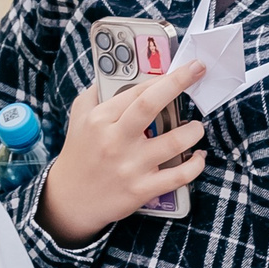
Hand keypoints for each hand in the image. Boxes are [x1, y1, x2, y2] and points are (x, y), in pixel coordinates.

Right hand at [37, 62, 207, 245]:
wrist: (70, 200)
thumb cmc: (79, 154)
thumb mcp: (79, 117)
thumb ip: (97, 93)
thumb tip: (120, 73)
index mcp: (100, 119)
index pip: (136, 90)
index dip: (163, 77)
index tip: (183, 68)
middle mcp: (115, 140)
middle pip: (150, 105)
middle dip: (179, 83)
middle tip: (198, 70)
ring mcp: (130, 166)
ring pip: (174, 141)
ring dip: (193, 130)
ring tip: (196, 127)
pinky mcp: (141, 189)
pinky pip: (179, 176)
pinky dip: (195, 164)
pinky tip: (198, 156)